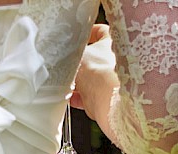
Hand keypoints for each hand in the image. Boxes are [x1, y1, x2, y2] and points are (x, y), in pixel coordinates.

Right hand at [71, 24, 117, 142]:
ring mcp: (109, 81)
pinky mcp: (104, 97)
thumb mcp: (77, 52)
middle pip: (94, 58)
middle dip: (79, 62)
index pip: (102, 32)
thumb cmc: (97, 71)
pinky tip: (68, 96)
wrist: (105, 98)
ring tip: (66, 81)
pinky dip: (77, 97)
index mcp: (112, 43)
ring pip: (90, 79)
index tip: (80, 37)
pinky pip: (88, 96)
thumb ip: (70, 50)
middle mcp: (114, 62)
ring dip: (77, 81)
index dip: (89, 33)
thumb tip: (63, 47)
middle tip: (68, 63)